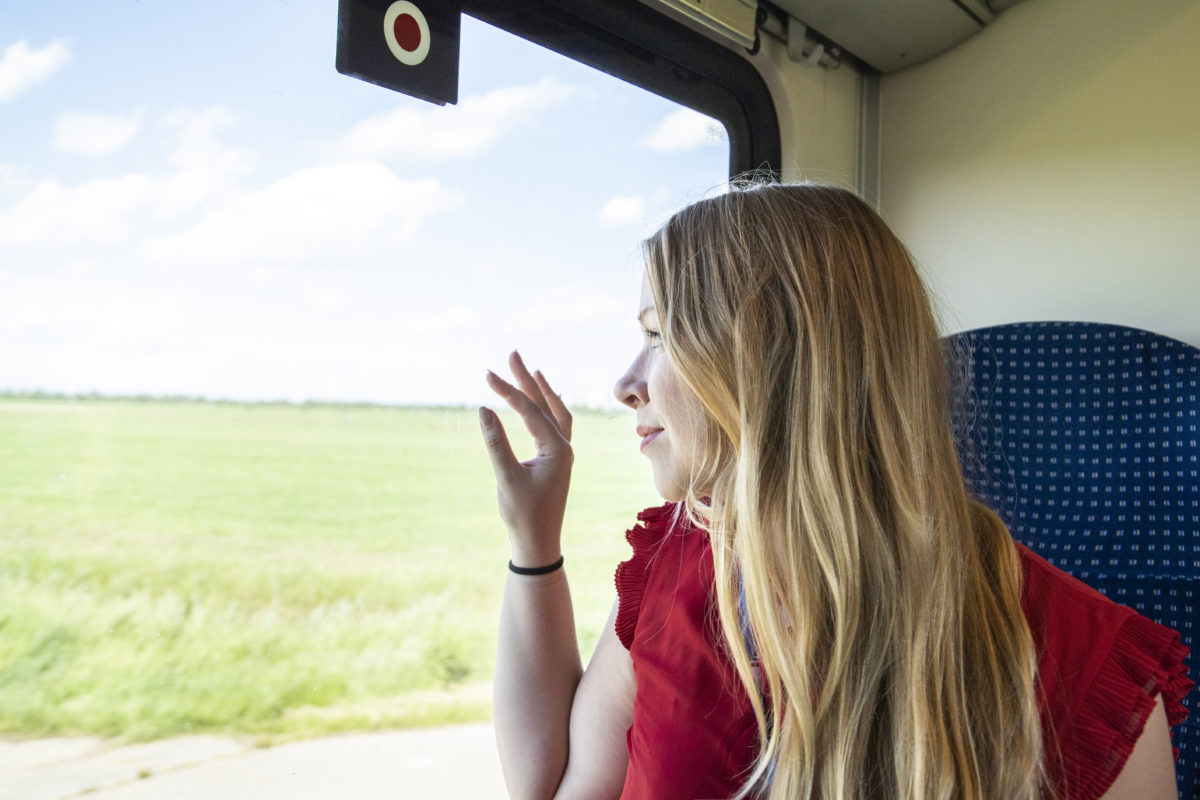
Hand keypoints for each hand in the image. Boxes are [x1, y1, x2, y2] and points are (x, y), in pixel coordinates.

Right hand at [479, 351, 573, 567]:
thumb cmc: (522, 514)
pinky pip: (555, 425)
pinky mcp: (555, 460)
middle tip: (511, 354)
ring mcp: (562, 453)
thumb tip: (484, 409)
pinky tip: (541, 399)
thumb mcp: (506, 477)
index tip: (487, 375)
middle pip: (546, 404)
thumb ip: (496, 442)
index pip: (531, 411)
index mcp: (557, 449)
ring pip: (554, 412)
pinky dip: (546, 408)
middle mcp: (564, 447)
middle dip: (527, 379)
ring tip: (529, 369)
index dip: (508, 391)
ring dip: (540, 390)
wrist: (538, 542)